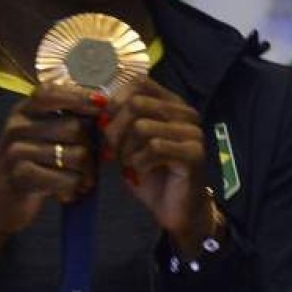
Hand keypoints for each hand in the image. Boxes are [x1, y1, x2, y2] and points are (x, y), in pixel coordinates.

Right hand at [0, 82, 100, 289]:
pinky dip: (74, 189)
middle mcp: (17, 126)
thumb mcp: (36, 139)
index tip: (102, 105)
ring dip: (86, 174)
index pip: (52, 92)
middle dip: (91, 150)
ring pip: (77, 155)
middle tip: (90, 168)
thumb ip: (62, 123)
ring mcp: (17, 150)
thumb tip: (104, 111)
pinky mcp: (23, 176)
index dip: (80, 96)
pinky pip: (68, 179)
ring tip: (80, 182)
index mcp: (21, 112)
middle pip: (75, 127)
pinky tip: (65, 194)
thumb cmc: (25, 169)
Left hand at [99, 77, 214, 253]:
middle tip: (113, 152)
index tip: (105, 123)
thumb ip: (116, 120)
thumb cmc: (149, 173)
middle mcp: (185, 113)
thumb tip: (96, 102)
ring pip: (142, 127)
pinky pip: (155, 147)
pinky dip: (139, 163)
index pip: (139, 82)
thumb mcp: (127, 142)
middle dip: (115, 130)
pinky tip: (141, 172)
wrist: (174, 209)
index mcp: (170, 104)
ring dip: (127, 150)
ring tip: (130, 164)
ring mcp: (193, 132)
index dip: (115, 99)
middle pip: (136, 104)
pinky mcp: (195, 154)